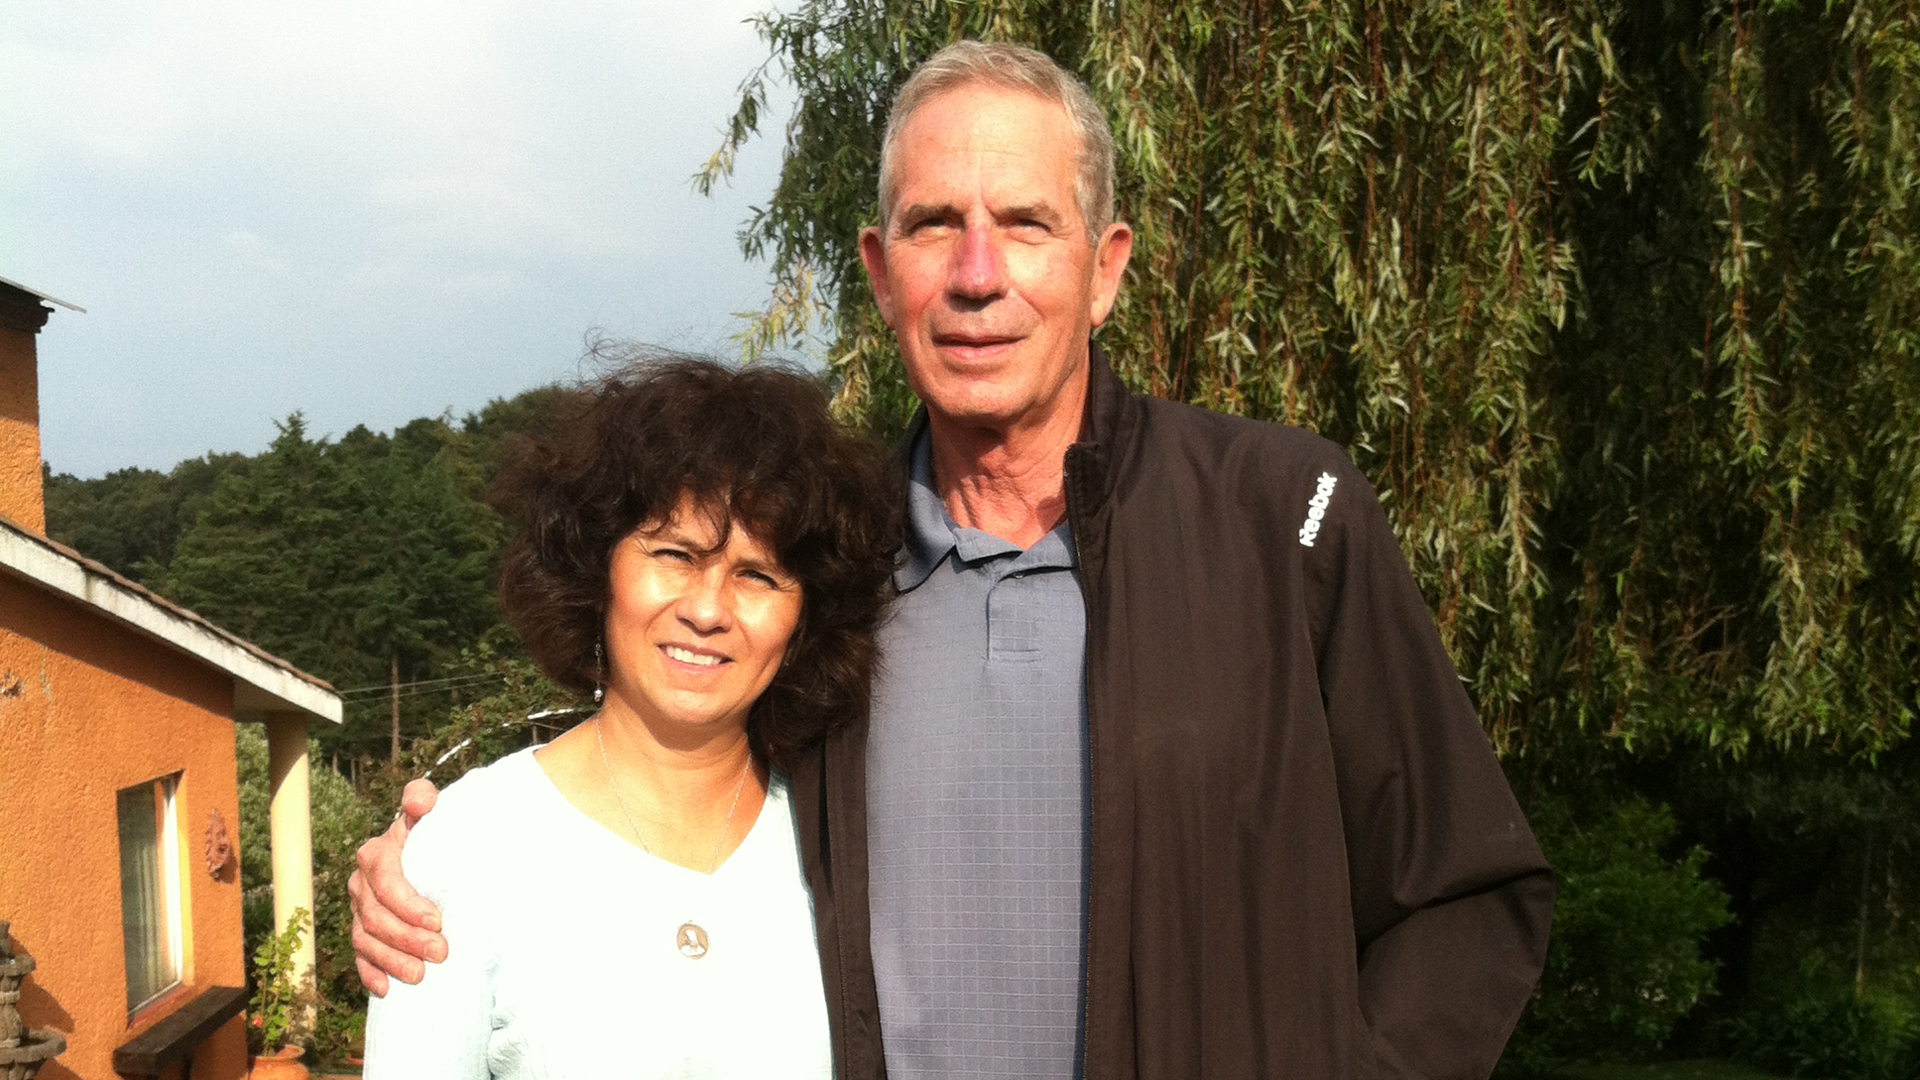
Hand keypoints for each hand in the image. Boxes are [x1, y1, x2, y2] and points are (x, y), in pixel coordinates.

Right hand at [349, 778, 446, 995]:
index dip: (409, 906)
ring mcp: (358, 910)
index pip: (387, 885)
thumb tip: (421, 800)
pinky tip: (387, 989)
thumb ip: (421, 800)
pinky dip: (371, 974)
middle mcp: (361, 884)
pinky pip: (359, 957)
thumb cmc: (429, 832)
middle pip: (376, 918)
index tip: (438, 921)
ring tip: (420, 976)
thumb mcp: (427, 812)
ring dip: (392, 961)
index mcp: (375, 856)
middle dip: (407, 939)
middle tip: (441, 953)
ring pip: (365, 941)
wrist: (422, 851)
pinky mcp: (361, 931)